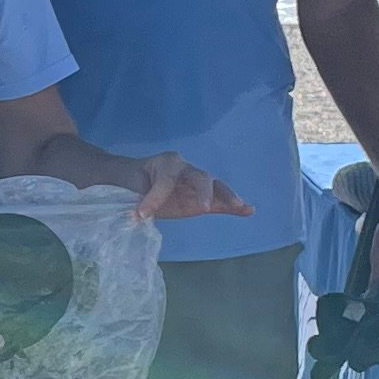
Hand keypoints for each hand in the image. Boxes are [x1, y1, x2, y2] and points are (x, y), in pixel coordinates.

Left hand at [128, 153, 249, 223]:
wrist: (131, 180)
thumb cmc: (130, 180)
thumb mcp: (129, 186)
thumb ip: (137, 197)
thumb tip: (140, 216)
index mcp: (168, 163)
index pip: (167, 180)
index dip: (156, 197)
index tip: (141, 214)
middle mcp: (186, 170)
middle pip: (200, 177)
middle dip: (203, 191)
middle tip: (203, 207)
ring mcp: (195, 185)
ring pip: (215, 188)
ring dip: (228, 197)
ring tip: (241, 206)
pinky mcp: (200, 200)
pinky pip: (219, 202)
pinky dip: (233, 207)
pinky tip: (248, 211)